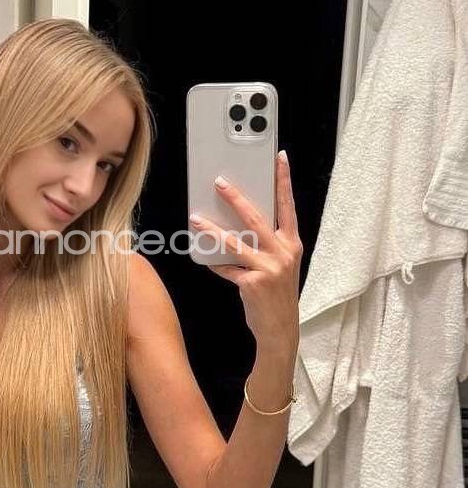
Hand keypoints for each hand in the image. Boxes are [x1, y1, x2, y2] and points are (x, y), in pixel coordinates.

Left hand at [189, 150, 302, 353]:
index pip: (288, 205)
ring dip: (212, 229)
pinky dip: (215, 264)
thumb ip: (266, 244)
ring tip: (196, 218)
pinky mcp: (253, 283)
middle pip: (256, 218)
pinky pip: (227, 268)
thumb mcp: (280, 264)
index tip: (279, 157)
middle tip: (219, 182)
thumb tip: (237, 223)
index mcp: (292, 244)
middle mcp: (284, 253)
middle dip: (235, 197)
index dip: (284, 180)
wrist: (280, 329)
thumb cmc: (277, 293)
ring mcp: (269, 268)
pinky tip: (206, 260)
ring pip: (235, 242)